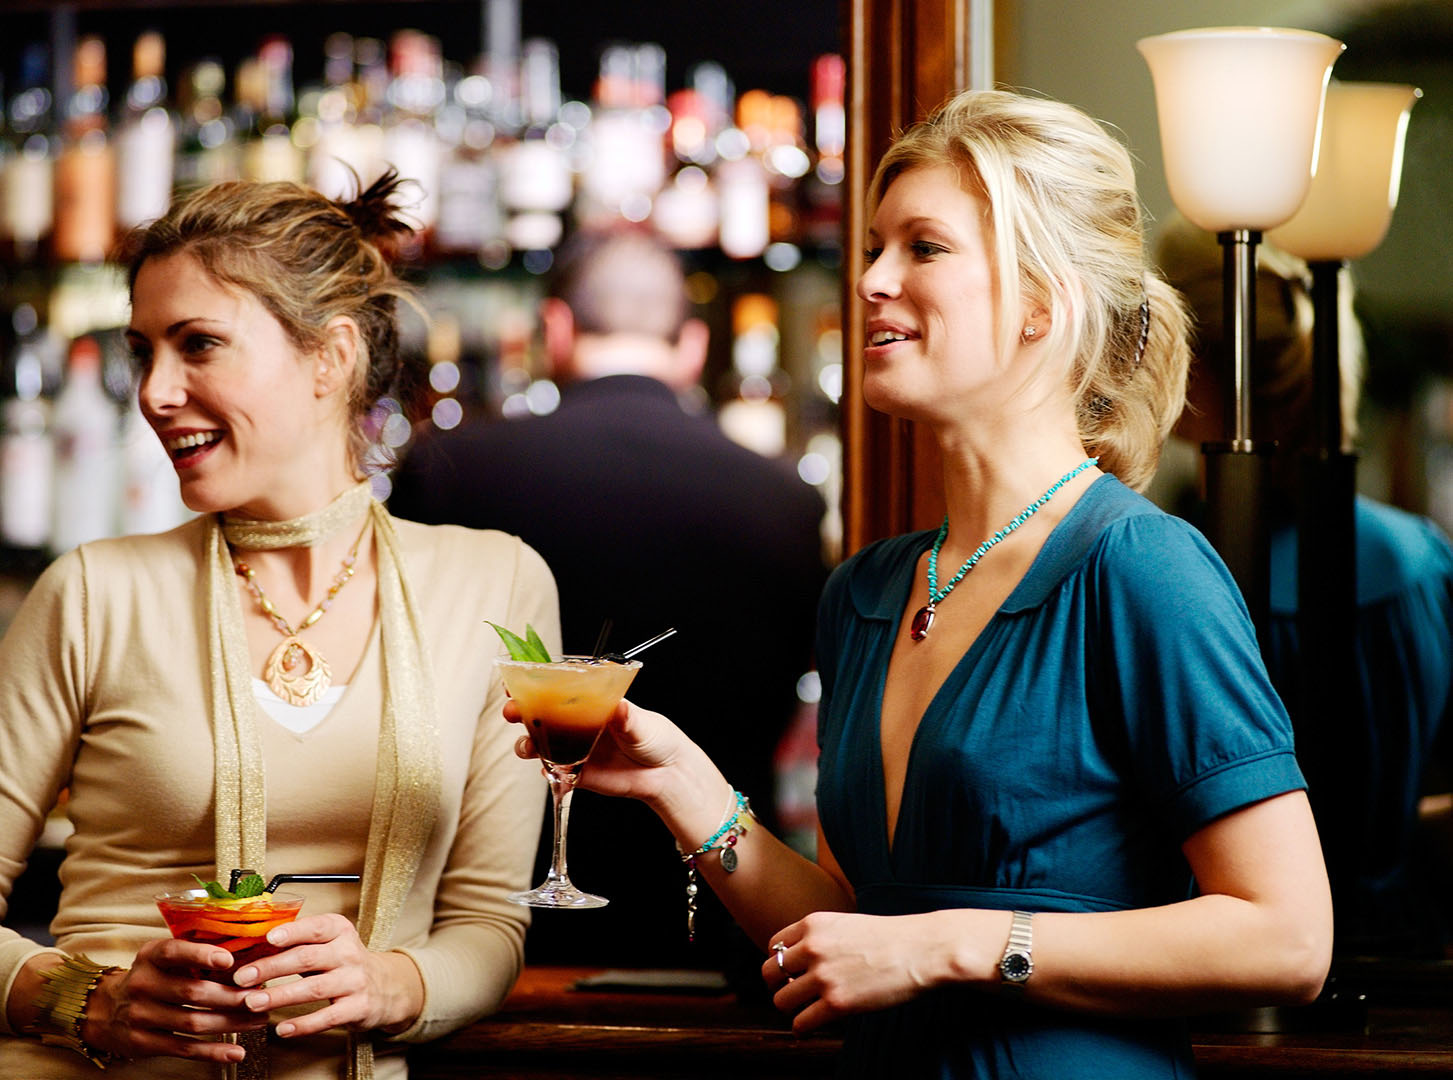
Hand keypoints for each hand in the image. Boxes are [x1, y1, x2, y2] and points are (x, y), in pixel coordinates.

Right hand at [81, 937, 264, 1064]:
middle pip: (193, 992)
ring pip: (193, 1022)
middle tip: (261, 997)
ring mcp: (141, 1015)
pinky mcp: (142, 1042)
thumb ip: (193, 952)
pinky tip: (236, 1052)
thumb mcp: (162, 956)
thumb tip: (245, 951)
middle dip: (232, 996)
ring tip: (258, 1020)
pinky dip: (212, 1052)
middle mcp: (143, 984)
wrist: (104, 1009)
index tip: (229, 960)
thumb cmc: (151, 976)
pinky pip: (183, 1048)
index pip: (175, 952)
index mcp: (151, 956)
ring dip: (231, 1023)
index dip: (201, 956)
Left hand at [232, 914, 422, 1037]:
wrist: (385, 986)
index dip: (292, 932)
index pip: (315, 928)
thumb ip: (298, 941)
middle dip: (271, 968)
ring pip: (313, 988)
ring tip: (252, 1002)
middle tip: (243, 977)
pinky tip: (282, 1029)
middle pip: (306, 958)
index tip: (268, 938)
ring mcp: (355, 981)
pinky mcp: (358, 1007)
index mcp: (340, 931)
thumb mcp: (329, 942)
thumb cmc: (344, 962)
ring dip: (280, 996)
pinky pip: (327, 1017)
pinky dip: (303, 1025)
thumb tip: (252, 943)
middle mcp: (349, 953)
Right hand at [506, 699, 692, 802]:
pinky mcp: (575, 772)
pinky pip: (552, 771)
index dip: (534, 681)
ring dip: (526, 742)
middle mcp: (577, 721)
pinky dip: (546, 771)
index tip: (517, 678)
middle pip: (538, 711)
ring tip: (528, 747)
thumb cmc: (657, 737)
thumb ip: (628, 716)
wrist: (667, 775)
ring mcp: (574, 746)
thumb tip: (619, 708)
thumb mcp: (643, 722)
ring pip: (538, 741)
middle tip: (512, 710)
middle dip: (518, 709)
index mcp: (590, 700)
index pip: (557, 685)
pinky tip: (550, 771)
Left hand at [762, 911, 979, 1033]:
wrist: (922, 950)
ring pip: (781, 1000)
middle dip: (778, 985)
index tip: (793, 973)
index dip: (781, 962)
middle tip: (795, 992)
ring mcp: (823, 976)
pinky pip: (800, 1023)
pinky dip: (801, 1028)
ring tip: (806, 1010)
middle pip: (769, 973)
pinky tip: (810, 1027)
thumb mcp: (848, 924)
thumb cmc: (891, 939)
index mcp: (814, 924)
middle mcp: (813, 947)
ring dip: (791, 1008)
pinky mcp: (836, 1003)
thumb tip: (799, 962)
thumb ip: (821, 938)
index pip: (774, 946)